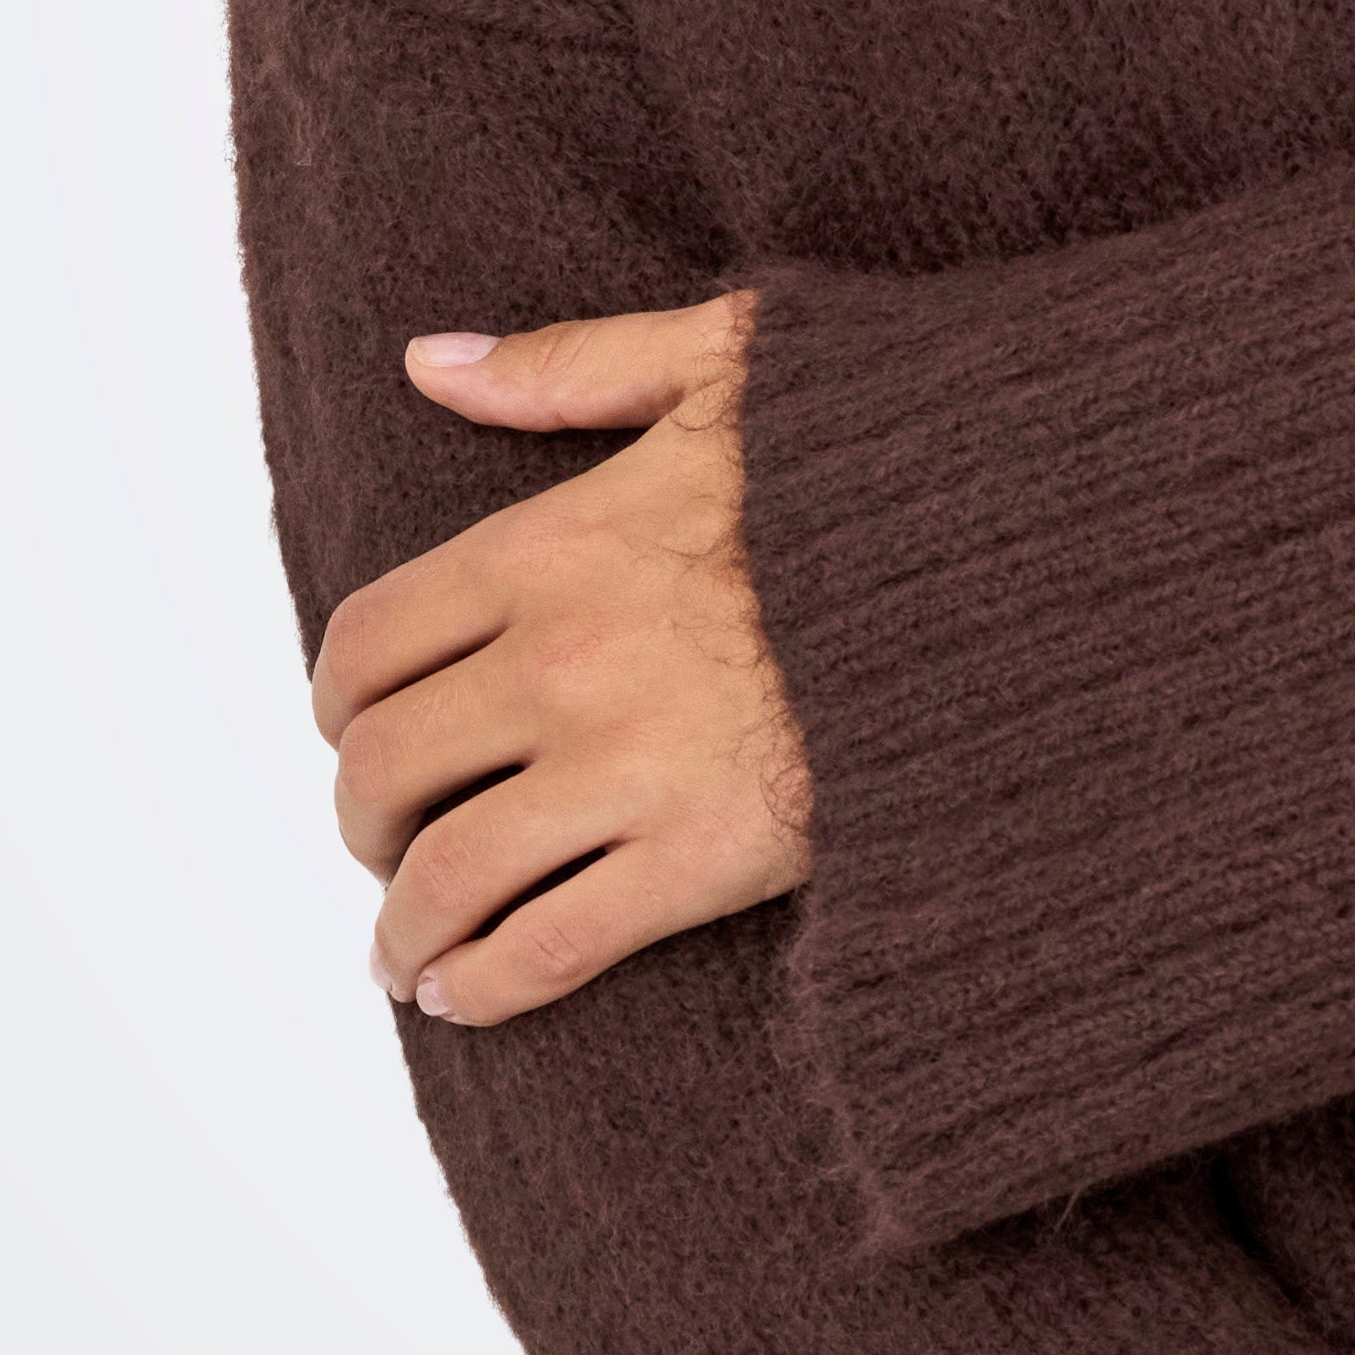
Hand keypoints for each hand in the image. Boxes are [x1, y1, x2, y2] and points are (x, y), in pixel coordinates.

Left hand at [309, 293, 817, 1023]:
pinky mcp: (705, 856)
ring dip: (407, 930)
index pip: (367, 645)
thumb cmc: (882, 460)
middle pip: (385, 770)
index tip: (357, 733)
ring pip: (447, 875)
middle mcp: (563, 661)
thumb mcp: (726, 364)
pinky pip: (549, 946)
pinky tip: (470, 995)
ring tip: (412, 956)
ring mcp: (628, 765)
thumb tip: (427, 359)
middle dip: (365, 824)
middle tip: (390, 846)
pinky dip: (487, 986)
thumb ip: (569, 365)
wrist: (1015, 565)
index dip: (340, 705)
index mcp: (551, 545)